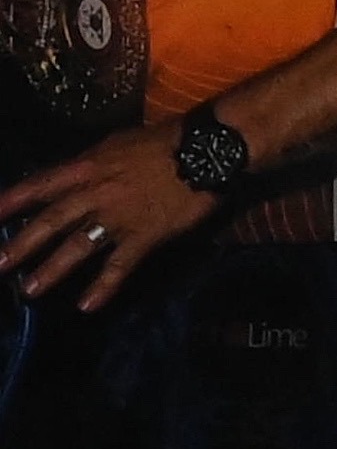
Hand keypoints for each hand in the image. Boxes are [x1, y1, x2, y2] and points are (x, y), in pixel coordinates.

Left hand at [0, 123, 213, 309]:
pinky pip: (120, 265)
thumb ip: (93, 163)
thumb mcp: (116, 144)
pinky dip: (103, 286)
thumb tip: (76, 175)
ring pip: (78, 246)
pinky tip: (87, 306)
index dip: (13, 200)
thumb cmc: (163, 142)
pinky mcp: (145, 237)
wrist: (205, 151)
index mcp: (87, 167)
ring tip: (30, 290)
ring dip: (52, 269)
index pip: (40, 184)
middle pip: (52, 220)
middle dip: (22, 243)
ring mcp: (119, 218)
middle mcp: (95, 194)